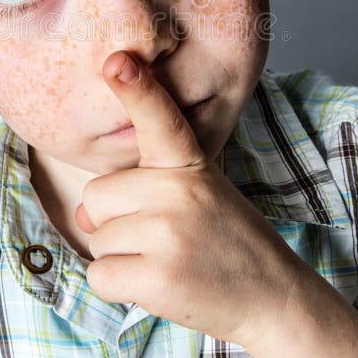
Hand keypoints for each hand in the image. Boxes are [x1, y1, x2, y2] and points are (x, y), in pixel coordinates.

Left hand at [74, 50, 303, 347]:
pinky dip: (119, 286)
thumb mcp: (201, 189)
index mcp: (189, 164)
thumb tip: (84, 211)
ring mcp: (168, 232)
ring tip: (166, 260)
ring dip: (120, 257)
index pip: (159, 118)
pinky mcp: (158, 276)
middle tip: (161, 238)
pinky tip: (157, 285)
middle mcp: (178, 190)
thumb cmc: (227, 241)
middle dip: (114, 222)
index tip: (118, 60)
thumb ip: (147, 184)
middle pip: (97, 196)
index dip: (137, 88)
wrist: (273, 297)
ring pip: (96, 238)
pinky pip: (100, 274)